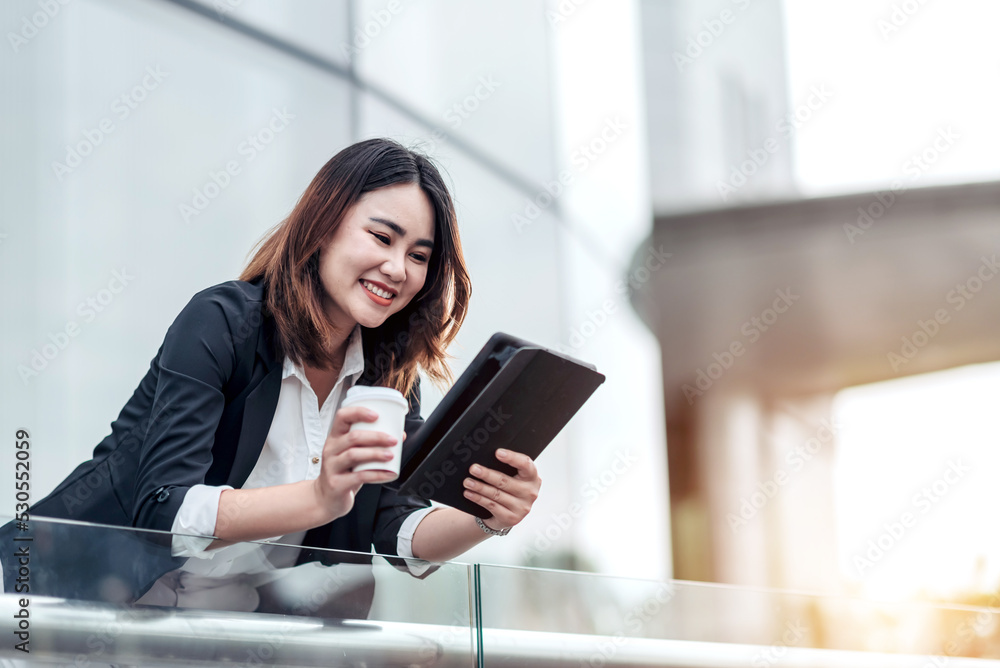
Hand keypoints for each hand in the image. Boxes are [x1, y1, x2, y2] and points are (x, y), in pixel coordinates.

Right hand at [312, 406, 398, 521]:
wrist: (326, 498)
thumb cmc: (343, 472)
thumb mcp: (353, 454)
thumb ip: (372, 444)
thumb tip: (399, 434)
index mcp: (335, 437)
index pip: (342, 416)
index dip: (359, 412)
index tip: (377, 415)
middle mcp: (330, 449)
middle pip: (353, 437)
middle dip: (376, 436)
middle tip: (393, 440)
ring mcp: (332, 466)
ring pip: (354, 455)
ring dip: (375, 453)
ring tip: (391, 455)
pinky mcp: (336, 483)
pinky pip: (359, 476)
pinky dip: (377, 474)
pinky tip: (389, 473)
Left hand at [463, 449, 540, 530]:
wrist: (508, 515)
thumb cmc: (509, 488)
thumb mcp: (513, 477)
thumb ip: (506, 468)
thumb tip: (486, 457)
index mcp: (533, 477)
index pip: (525, 464)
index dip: (512, 458)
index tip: (498, 452)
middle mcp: (530, 493)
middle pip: (505, 481)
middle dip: (487, 474)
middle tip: (473, 468)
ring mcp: (522, 507)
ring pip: (496, 494)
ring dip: (479, 487)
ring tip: (467, 482)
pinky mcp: (511, 518)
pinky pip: (491, 506)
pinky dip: (478, 498)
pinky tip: (469, 493)